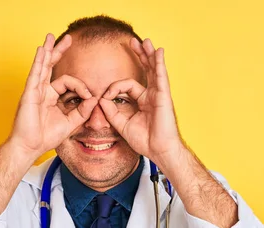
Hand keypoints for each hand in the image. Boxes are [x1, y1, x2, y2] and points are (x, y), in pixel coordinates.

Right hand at [9, 34, 97, 155]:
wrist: (30, 146)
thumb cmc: (45, 137)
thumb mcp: (70, 123)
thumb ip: (82, 111)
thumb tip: (95, 98)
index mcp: (51, 97)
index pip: (68, 83)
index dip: (81, 87)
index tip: (89, 96)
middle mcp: (43, 91)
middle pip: (52, 66)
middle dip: (59, 51)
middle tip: (69, 39)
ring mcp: (35, 90)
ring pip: (42, 66)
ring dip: (48, 50)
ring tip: (50, 37)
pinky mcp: (29, 93)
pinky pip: (35, 74)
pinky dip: (39, 61)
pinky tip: (42, 50)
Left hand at [98, 38, 183, 164]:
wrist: (158, 150)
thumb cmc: (145, 140)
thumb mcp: (122, 125)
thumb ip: (111, 111)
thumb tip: (100, 99)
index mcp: (143, 101)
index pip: (127, 86)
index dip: (113, 89)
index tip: (104, 98)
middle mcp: (152, 95)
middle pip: (146, 70)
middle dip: (140, 56)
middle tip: (132, 42)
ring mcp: (159, 94)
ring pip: (153, 69)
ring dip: (149, 55)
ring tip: (146, 41)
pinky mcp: (163, 96)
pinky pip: (160, 76)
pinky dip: (159, 63)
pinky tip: (158, 52)